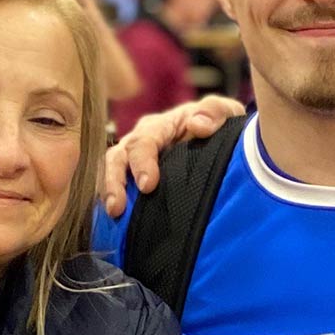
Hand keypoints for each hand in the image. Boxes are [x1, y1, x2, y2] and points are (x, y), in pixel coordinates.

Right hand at [100, 96, 246, 216]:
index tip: (147, 185)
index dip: (142, 162)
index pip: (143, 141)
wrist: (221, 139)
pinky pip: (119, 189)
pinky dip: (116, 202)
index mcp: (161, 125)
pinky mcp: (136, 179)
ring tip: (114, 215)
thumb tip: (198, 125)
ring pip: (112, 172)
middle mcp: (141, 141)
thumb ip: (215, 112)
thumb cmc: (220, 125)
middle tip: (117, 207)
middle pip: (118, 157)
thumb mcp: (225, 113)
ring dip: (109, 193)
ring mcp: (135, 161)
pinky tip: (118, 222)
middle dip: (114, 182)